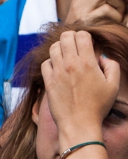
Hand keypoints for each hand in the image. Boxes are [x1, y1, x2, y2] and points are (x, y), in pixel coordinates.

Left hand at [41, 30, 119, 147]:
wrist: (79, 124)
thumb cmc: (98, 106)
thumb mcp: (113, 85)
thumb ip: (111, 65)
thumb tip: (101, 57)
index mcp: (88, 62)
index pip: (82, 35)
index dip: (84, 36)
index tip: (86, 44)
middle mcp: (71, 64)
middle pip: (65, 37)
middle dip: (71, 38)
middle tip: (74, 46)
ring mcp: (57, 73)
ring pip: (53, 48)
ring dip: (60, 48)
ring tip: (65, 55)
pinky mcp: (48, 82)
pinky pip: (44, 63)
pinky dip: (50, 62)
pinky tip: (56, 67)